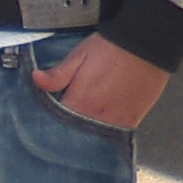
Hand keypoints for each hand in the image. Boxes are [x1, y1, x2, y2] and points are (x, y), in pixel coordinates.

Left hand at [33, 34, 168, 129]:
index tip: (47, 117)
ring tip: (85, 121)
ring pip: (94, 137)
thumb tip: (36, 80)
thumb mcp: (79, 55)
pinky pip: (113, 135)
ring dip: (86, 132)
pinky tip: (102, 122)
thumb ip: (57, 74)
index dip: (49, 119)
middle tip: (66, 120)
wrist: (146, 45)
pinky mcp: (131, 122)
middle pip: (75, 134)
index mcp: (79, 103)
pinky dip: (105, 132)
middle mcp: (96, 118)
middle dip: (68, 129)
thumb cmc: (113, 48)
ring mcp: (116, 123)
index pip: (56, 122)